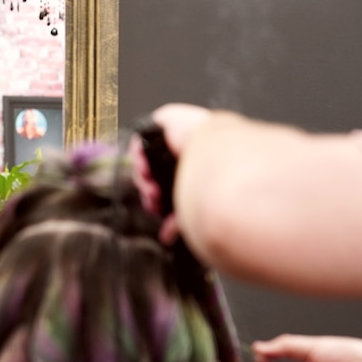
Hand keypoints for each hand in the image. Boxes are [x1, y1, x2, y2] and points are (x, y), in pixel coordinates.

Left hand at [130, 103, 209, 244]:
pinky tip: (146, 170)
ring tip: (152, 188)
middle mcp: (188, 153)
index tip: (156, 208)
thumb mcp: (199, 205)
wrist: (222, 159)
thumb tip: (167, 237)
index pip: (168, 186)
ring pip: (146, 162)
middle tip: (153, 198)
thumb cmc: (222, 183)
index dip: (157, 198)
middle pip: (155, 175)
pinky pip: (141, 143)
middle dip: (150, 191)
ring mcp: (175, 137)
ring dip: (144, 178)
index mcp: (200, 169)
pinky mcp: (163, 123)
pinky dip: (139, 158)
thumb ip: (181, 220)